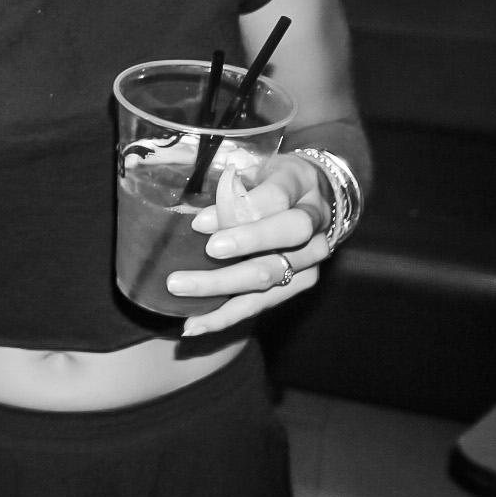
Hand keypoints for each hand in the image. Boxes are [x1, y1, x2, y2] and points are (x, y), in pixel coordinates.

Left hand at [178, 155, 333, 335]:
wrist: (315, 198)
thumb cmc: (271, 180)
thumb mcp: (254, 170)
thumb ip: (231, 190)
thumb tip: (200, 221)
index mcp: (301, 185)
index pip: (276, 197)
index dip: (240, 209)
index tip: (200, 223)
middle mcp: (314, 224)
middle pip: (284, 236)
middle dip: (243, 245)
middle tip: (204, 252)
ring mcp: (310, 258)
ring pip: (269, 275)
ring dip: (222, 285)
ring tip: (180, 288)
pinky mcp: (300, 284)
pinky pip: (261, 303)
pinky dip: (225, 316)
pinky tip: (192, 325)